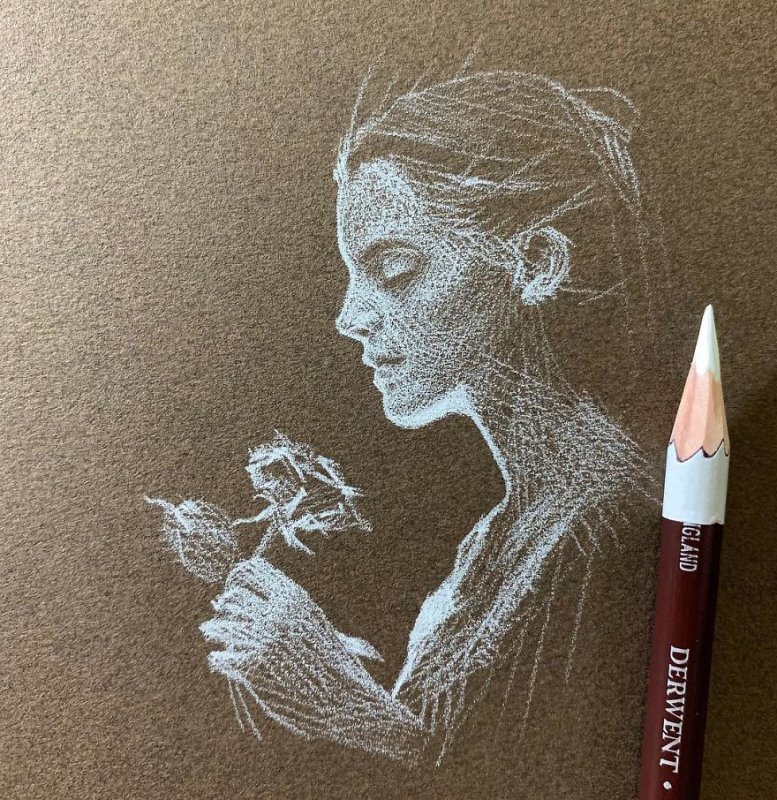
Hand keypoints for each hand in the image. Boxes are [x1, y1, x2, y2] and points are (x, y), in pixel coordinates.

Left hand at [200, 556, 424, 758]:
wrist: (342, 697)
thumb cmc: (330, 660)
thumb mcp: (313, 621)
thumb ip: (286, 606)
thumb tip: (249, 596)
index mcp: (293, 596)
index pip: (251, 569)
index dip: (238, 577)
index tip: (234, 586)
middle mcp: (277, 612)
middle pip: (233, 597)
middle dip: (225, 606)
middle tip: (222, 612)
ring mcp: (263, 639)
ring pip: (221, 626)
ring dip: (214, 629)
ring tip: (209, 630)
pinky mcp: (253, 668)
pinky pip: (221, 657)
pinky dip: (219, 657)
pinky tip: (220, 658)